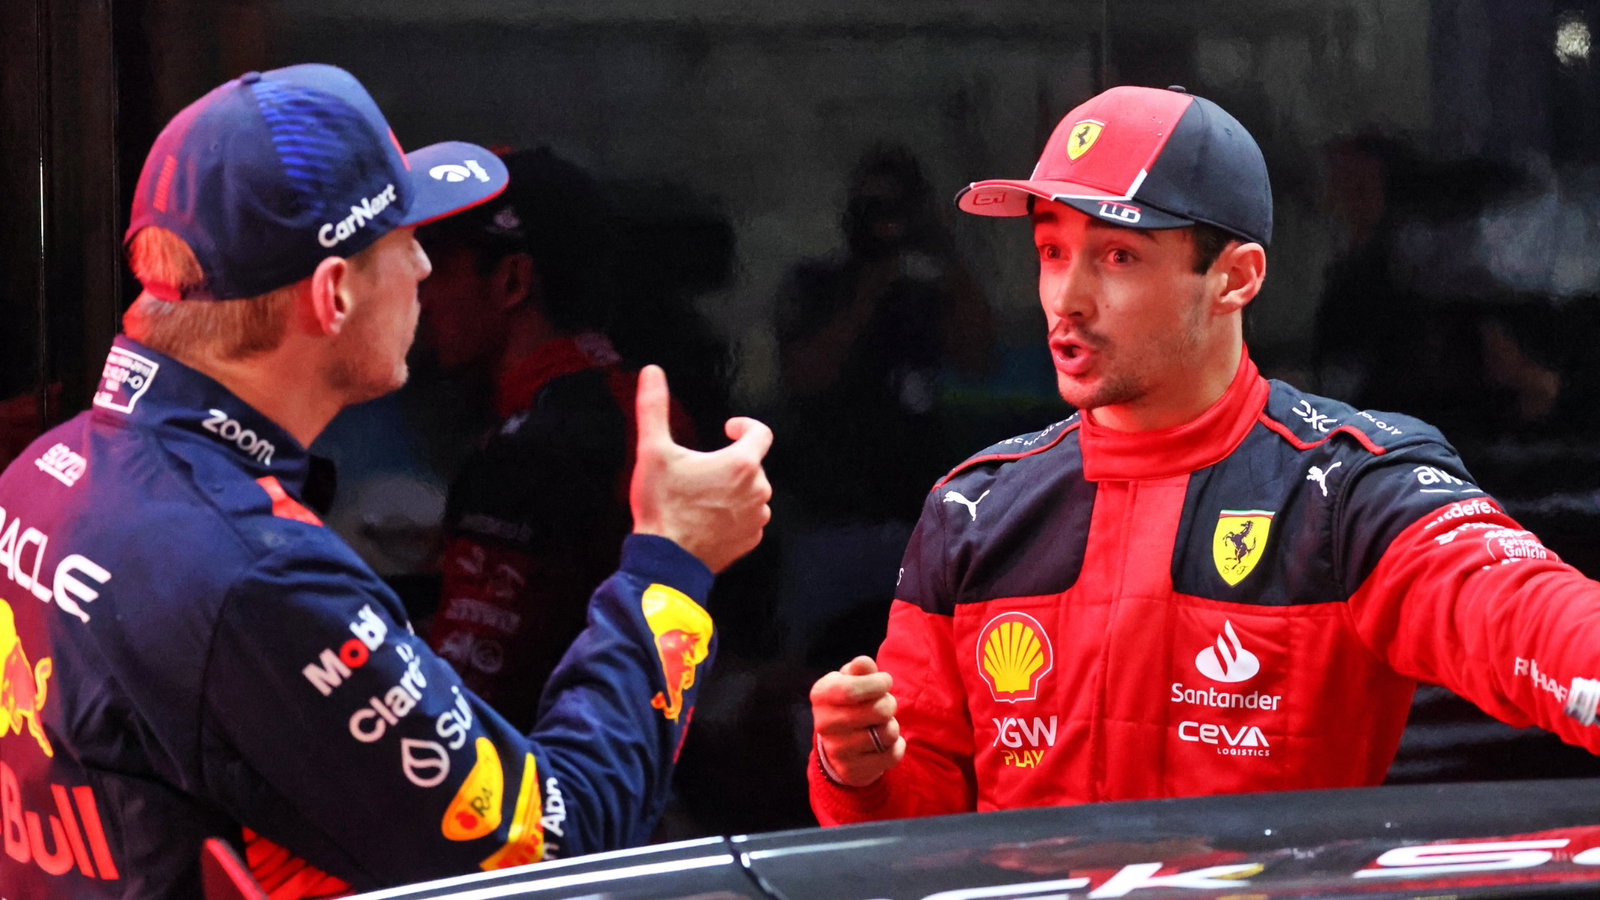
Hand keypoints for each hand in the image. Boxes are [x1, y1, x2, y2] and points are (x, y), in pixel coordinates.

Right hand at [630, 365, 772, 572]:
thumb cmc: (662, 505)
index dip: (745, 426)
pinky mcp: (749, 541)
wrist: (665, 560)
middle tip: (702, 469)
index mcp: (742, 464)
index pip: (761, 433)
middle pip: (754, 464)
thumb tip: (652, 372)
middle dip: (732, 461)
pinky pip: (748, 519)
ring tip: (704, 494)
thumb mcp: (653, 451)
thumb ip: (654, 407)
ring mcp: (756, 518)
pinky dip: (734, 514)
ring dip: (734, 488)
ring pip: (752, 492)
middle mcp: (758, 490)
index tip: (728, 429)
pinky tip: (708, 517)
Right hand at [810, 656, 903, 786]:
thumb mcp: (851, 680)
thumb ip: (860, 670)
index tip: (885, 681)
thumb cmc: (850, 702)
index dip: (878, 683)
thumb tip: (864, 664)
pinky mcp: (853, 770)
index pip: (852, 689)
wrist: (838, 744)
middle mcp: (824, 723)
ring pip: (887, 733)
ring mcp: (838, 750)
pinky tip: (884, 742)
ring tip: (880, 724)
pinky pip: (892, 755)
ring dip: (892, 725)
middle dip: (889, 704)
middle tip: (884, 705)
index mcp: (821, 694)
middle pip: (877, 710)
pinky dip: (897, 746)